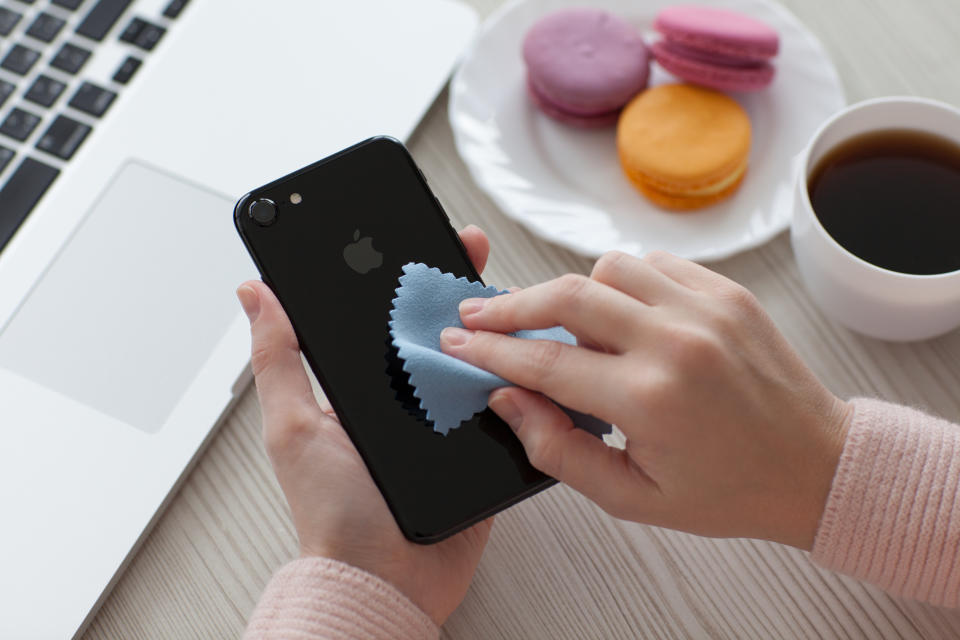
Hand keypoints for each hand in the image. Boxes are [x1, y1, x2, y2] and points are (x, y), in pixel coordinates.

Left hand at [236, 225, 492, 625]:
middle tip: (466, 247)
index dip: (399, 272)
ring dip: (494, 324)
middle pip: (438, 326)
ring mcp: (450, 416)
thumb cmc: (334, 512)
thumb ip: (278, 359)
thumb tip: (253, 294)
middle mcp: (408, 394)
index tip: (410, 233)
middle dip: (455, 283)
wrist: (387, 579)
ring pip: (479, 357)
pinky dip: (520, 374)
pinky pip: (507, 400)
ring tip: (503, 290)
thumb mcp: (293, 426)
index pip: (384, 314)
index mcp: (364, 384)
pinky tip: (530, 346)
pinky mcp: (486, 444)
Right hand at [440, 250, 851, 549]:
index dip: (489, 349)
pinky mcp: (726, 292)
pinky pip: (653, 263)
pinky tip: (621, 312)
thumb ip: (559, 449)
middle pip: (567, 295)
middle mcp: (676, 342)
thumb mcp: (632, 498)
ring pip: (608, 266)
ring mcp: (706, 308)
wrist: (815, 465)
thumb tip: (508, 398)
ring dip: (574, 291)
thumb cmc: (726, 490)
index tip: (456, 341)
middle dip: (511, 304)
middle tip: (479, 313)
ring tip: (567, 324)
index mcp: (650, 399)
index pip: (544, 361)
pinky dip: (623, 281)